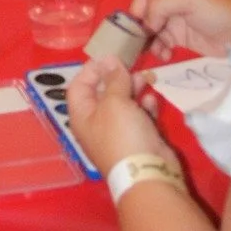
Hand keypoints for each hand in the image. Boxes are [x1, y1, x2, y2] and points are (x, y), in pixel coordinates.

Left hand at [64, 56, 168, 177]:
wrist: (147, 173)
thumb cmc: (123, 134)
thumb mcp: (115, 102)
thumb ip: (113, 79)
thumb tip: (110, 59)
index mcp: (82, 115)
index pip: (78, 86)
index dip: (91, 70)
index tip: (110, 58)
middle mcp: (97, 123)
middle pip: (102, 93)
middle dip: (117, 78)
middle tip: (132, 66)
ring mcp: (118, 132)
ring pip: (124, 103)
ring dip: (134, 89)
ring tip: (146, 79)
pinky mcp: (138, 138)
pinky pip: (139, 116)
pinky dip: (145, 107)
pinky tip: (152, 101)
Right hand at [129, 0, 230, 56]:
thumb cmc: (218, 10)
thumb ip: (160, 5)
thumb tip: (146, 24)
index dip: (137, 11)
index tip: (140, 30)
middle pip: (143, 12)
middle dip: (141, 29)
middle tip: (140, 45)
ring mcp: (174, 15)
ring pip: (149, 29)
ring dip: (149, 41)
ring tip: (156, 52)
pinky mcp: (179, 34)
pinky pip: (160, 41)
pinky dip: (158, 48)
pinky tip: (165, 55)